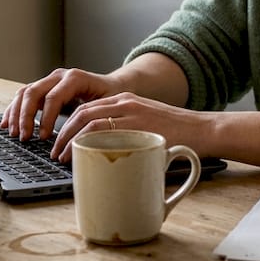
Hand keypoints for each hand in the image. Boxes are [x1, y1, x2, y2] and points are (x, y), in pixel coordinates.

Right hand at [0, 67, 117, 140]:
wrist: (113, 86)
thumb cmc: (112, 98)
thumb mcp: (107, 106)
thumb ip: (93, 117)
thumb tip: (81, 138)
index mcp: (75, 78)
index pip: (53, 97)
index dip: (45, 118)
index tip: (43, 137)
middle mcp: (59, 76)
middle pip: (34, 92)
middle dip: (25, 116)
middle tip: (24, 137)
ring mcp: (50, 80)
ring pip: (25, 93)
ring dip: (16, 113)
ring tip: (13, 133)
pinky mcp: (44, 88)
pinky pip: (23, 96)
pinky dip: (13, 110)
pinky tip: (6, 123)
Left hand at [48, 92, 214, 161]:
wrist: (204, 130)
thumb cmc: (179, 136)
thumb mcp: (149, 130)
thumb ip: (128, 137)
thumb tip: (107, 158)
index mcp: (126, 101)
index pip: (88, 109)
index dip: (70, 125)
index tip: (61, 142)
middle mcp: (125, 102)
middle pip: (82, 113)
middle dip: (64, 132)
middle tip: (55, 151)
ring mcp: (130, 111)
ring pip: (87, 120)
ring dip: (69, 139)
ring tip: (61, 156)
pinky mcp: (136, 123)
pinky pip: (102, 129)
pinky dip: (84, 141)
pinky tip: (78, 155)